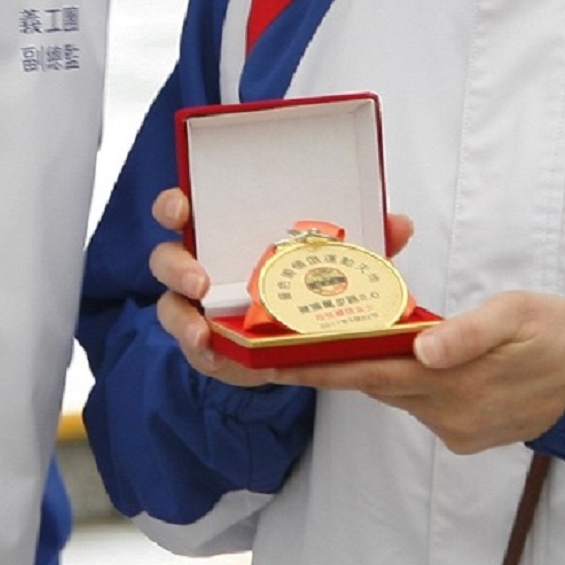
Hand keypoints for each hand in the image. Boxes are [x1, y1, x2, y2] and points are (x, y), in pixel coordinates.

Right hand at [146, 190, 413, 391]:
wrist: (298, 330)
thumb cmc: (299, 276)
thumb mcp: (332, 256)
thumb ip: (361, 240)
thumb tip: (398, 224)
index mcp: (219, 230)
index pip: (182, 208)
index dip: (173, 204)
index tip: (181, 207)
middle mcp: (200, 265)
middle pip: (166, 258)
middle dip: (176, 268)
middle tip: (200, 283)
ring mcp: (197, 309)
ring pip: (171, 310)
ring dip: (183, 321)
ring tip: (204, 334)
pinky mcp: (207, 345)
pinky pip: (195, 351)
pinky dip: (207, 356)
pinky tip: (222, 359)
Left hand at [295, 290, 564, 454]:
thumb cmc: (558, 336)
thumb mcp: (519, 315)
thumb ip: (470, 331)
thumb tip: (425, 348)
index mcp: (455, 381)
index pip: (370, 373)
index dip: (318, 370)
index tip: (272, 366)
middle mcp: (448, 413)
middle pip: (374, 385)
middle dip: (327, 368)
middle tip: (278, 350)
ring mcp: (455, 429)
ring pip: (396, 394)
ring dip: (367, 371)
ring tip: (326, 345)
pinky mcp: (465, 435)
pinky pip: (420, 405)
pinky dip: (404, 383)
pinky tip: (402, 359)